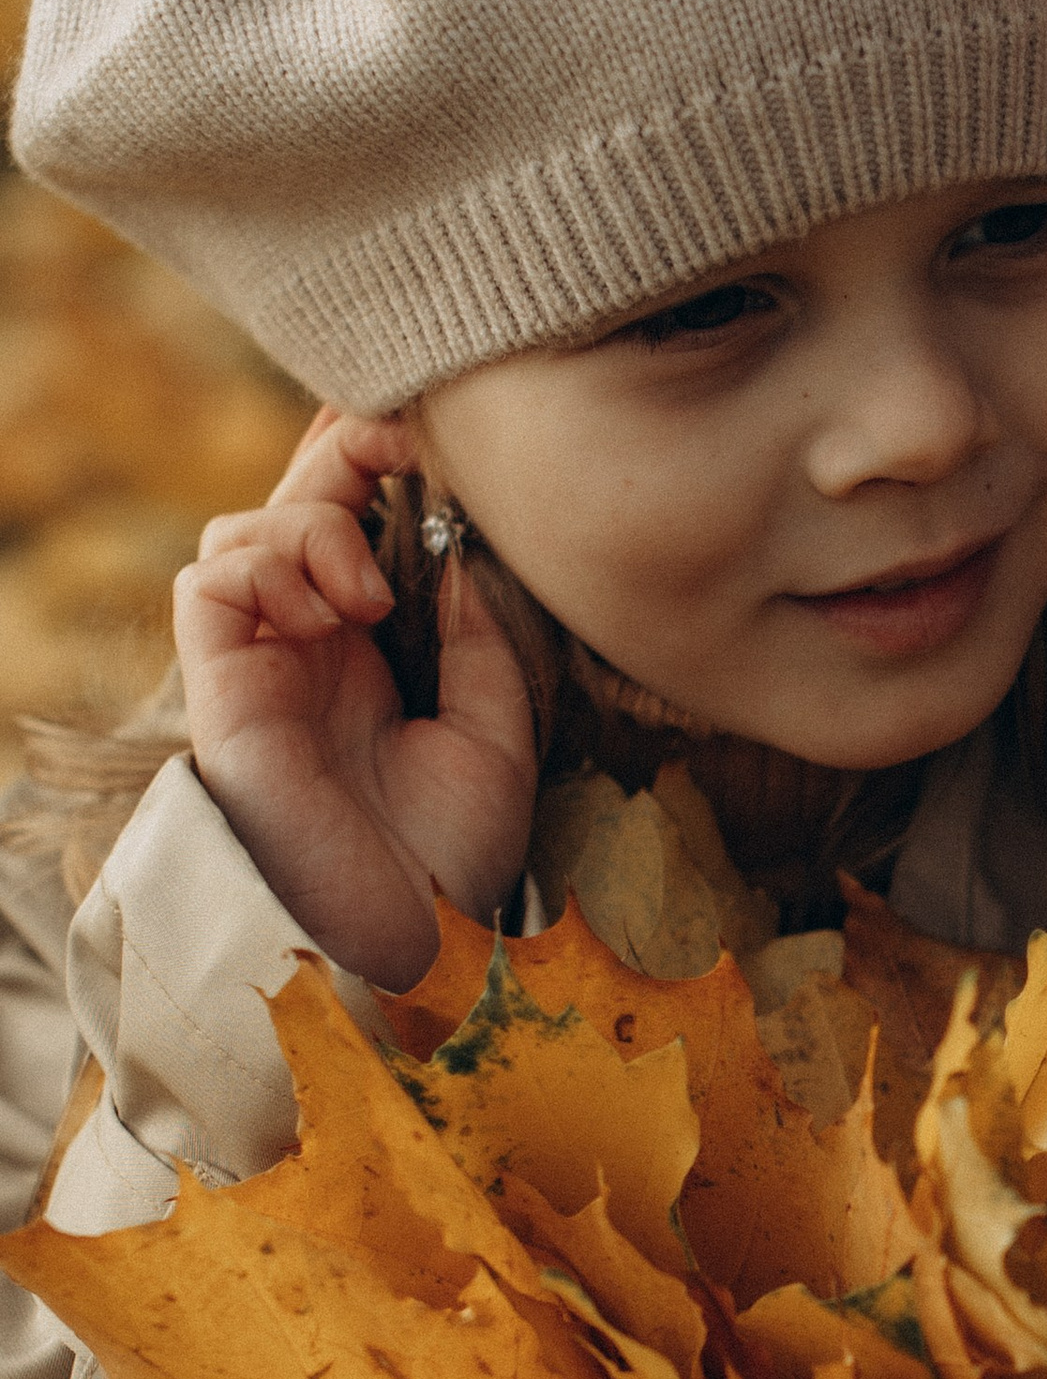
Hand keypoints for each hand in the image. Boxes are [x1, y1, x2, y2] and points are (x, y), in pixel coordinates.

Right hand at [176, 410, 536, 988]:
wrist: (407, 946)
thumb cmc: (455, 859)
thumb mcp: (500, 731)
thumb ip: (479, 632)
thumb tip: (462, 542)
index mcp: (376, 651)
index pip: (359, 523)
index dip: (382, 462)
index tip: (438, 433)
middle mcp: (311, 647)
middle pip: (298, 503)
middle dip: (348, 455)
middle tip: (404, 442)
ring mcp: (261, 663)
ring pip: (247, 529)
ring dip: (314, 523)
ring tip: (374, 589)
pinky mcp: (220, 683)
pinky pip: (213, 579)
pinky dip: (274, 566)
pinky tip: (337, 613)